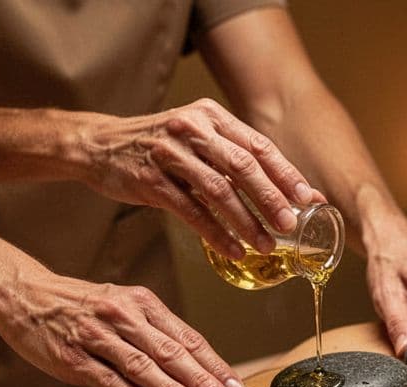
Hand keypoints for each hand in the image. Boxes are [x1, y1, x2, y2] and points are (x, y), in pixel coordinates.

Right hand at [0, 272, 243, 386]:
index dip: (214, 364)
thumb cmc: (81, 306)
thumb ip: (155, 334)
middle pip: (170, 351)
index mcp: (142, 303)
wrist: (25, 294)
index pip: (188, 337)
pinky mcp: (72, 356)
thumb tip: (193, 371)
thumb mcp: (124, 306)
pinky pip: (105, 377)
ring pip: (141, 364)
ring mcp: (96, 336)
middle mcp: (123, 316)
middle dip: (201, 379)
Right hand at [79, 98, 324, 260]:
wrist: (99, 145)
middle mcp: (191, 128)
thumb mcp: (197, 138)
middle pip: (241, 165)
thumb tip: (289, 192)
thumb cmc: (159, 146)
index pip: (257, 145)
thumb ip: (236, 159)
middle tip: (290, 225)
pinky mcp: (150, 180)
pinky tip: (233, 250)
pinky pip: (190, 211)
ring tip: (266, 245)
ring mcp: (169, 154)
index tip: (307, 198)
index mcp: (210, 116)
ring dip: (246, 221)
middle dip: (270, 198)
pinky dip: (215, 234)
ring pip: (217, 191)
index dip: (285, 173)